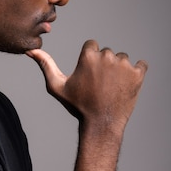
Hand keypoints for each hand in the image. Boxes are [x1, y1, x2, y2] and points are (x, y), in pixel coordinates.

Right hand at [27, 40, 147, 134]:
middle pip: (107, 53)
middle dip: (104, 66)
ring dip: (119, 70)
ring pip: (122, 59)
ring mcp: (124, 64)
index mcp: (88, 56)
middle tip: (99, 86)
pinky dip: (135, 74)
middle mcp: (107, 56)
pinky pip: (141, 65)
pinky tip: (125, 86)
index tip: (89, 76)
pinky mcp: (138, 73)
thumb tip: (29, 50)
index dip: (90, 61)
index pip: (92, 46)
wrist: (101, 124)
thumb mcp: (57, 87)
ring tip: (111, 89)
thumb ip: (45, 65)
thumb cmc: (78, 106)